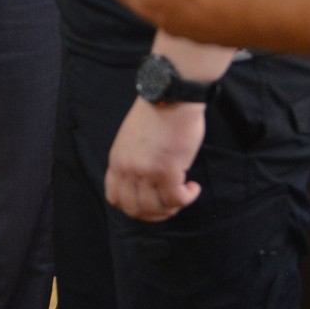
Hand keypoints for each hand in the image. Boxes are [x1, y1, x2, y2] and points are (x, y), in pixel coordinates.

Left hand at [106, 98, 204, 221]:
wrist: (171, 95)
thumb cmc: (158, 112)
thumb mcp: (132, 138)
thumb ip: (133, 159)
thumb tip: (144, 182)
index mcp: (117, 160)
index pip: (115, 198)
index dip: (133, 208)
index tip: (150, 203)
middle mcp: (128, 169)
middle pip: (135, 209)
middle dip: (155, 214)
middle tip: (171, 205)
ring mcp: (146, 171)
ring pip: (156, 208)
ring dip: (173, 208)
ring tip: (184, 194)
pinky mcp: (167, 170)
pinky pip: (176, 199)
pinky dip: (187, 198)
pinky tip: (193, 187)